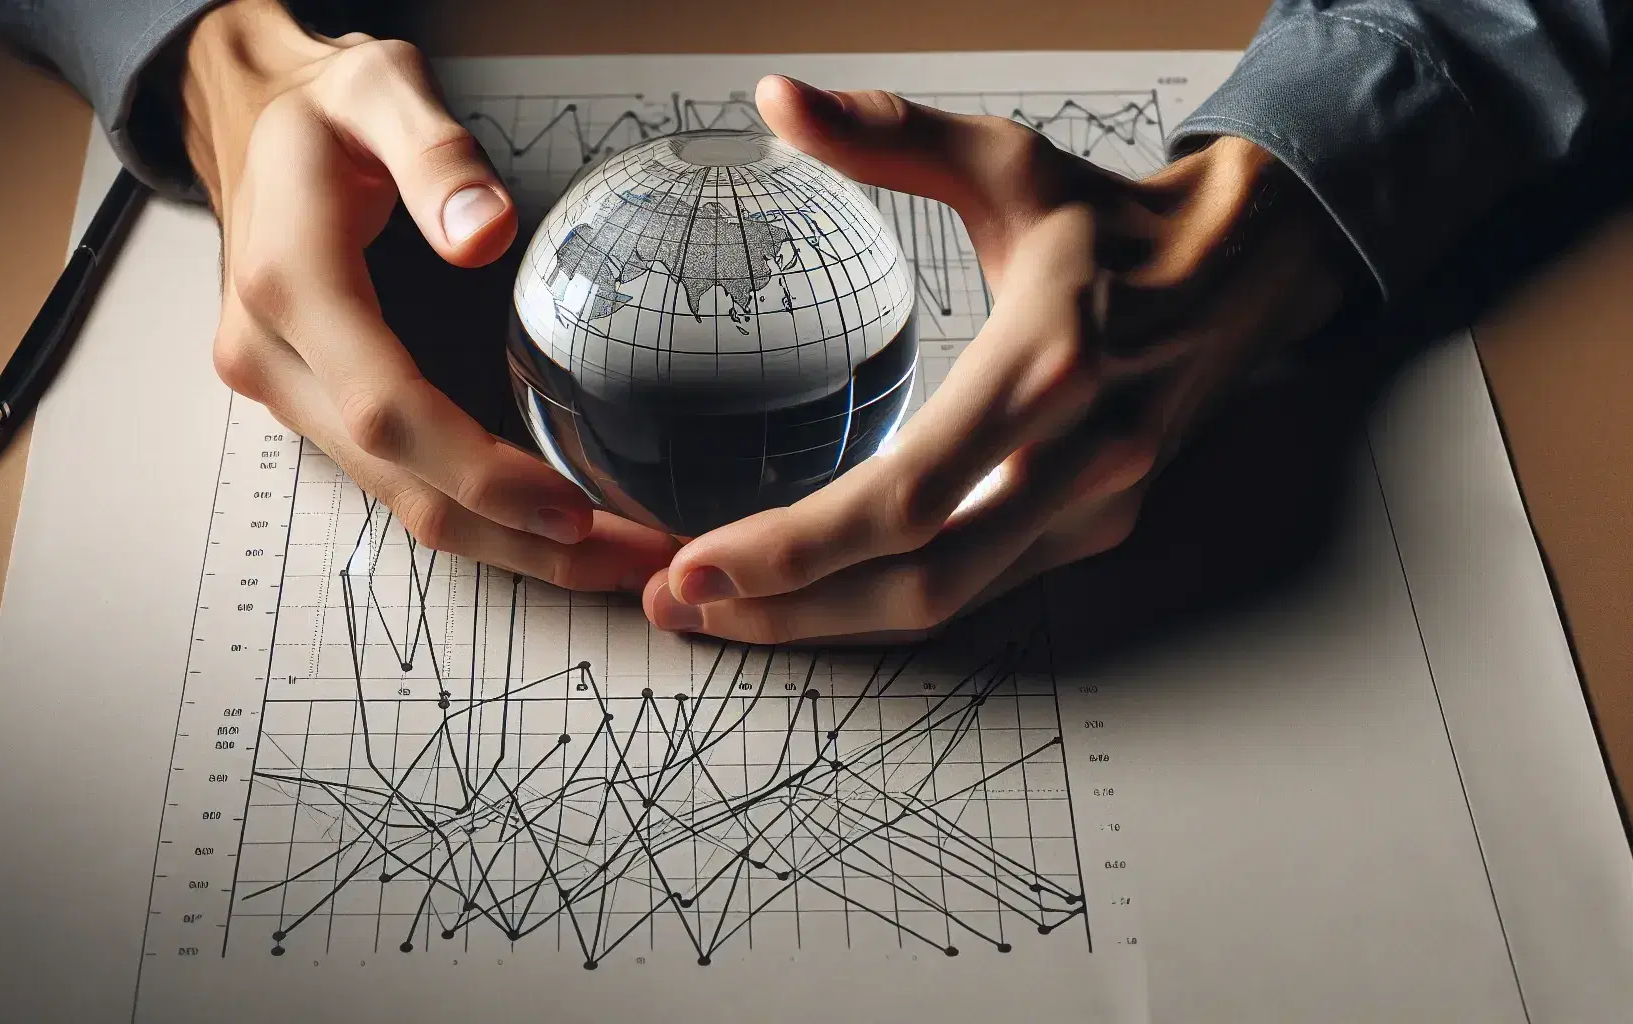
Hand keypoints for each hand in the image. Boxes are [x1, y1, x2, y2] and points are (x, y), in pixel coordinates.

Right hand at [180, 0, 674, 589]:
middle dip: (518, 538)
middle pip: (399, 482)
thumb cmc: (325, 108)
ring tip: (613, 556)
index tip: (569, 506)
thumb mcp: (381, 87)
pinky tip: (552, 523)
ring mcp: (286, 388)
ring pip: (397, 499)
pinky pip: (397, 478)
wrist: (250, 119)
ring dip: (506, 542)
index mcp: (291, 282)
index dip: (481, 472)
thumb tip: (485, 231)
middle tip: (631, 563)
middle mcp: (273, 353)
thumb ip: (435, 154)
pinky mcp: (310, 403)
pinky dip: (477, 511)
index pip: (389, 408)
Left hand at [644, 75, 1358, 643]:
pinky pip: (976, 593)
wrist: (1248, 268)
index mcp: (1048, 365)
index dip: (801, 547)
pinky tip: (808, 599)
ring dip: (828, 624)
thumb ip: (886, 134)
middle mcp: (1078, 459)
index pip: (909, 496)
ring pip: (947, 607)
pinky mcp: (1092, 532)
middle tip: (680, 606)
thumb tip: (774, 97)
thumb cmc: (1109, 220)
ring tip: (720, 615)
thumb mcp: (1004, 158)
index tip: (699, 564)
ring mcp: (1092, 510)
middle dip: (789, 610)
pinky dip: (882, 606)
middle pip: (919, 582)